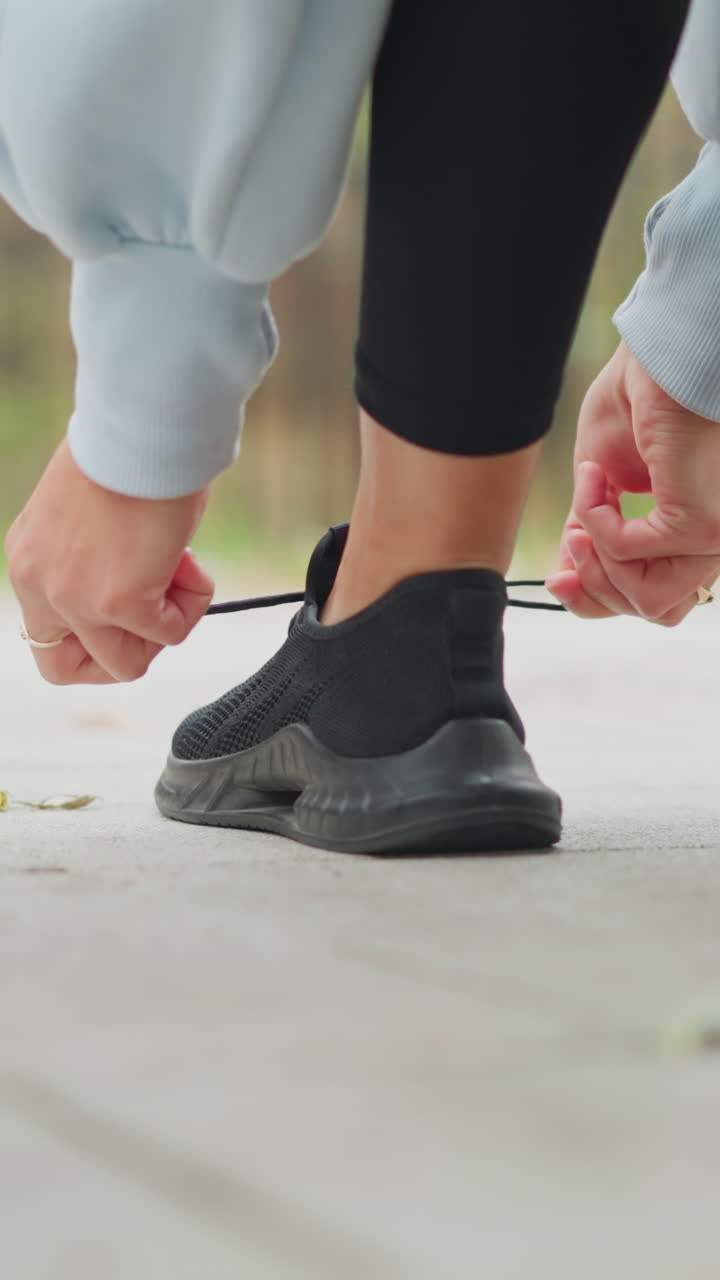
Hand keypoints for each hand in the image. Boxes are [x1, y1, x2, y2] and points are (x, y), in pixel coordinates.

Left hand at [5, 438, 213, 682]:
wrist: (141, 429)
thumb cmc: (129, 451)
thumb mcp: (93, 519)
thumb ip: (99, 558)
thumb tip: (148, 580)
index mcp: (28, 559)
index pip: (44, 634)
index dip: (92, 632)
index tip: (129, 600)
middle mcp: (38, 585)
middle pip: (62, 669)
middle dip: (118, 652)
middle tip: (154, 611)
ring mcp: (74, 599)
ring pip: (123, 665)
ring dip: (164, 628)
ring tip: (180, 573)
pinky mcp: (117, 602)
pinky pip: (169, 634)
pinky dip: (193, 605)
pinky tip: (192, 561)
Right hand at [546, 342, 719, 623]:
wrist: (660, 354)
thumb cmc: (641, 397)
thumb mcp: (602, 479)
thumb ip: (594, 532)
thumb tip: (567, 576)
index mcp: (695, 531)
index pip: (654, 597)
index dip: (600, 599)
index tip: (558, 578)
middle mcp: (714, 539)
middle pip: (654, 610)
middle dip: (596, 587)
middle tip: (572, 538)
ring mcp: (714, 536)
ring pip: (647, 601)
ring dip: (597, 558)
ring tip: (588, 504)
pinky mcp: (702, 525)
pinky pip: (630, 555)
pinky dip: (597, 522)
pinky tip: (596, 479)